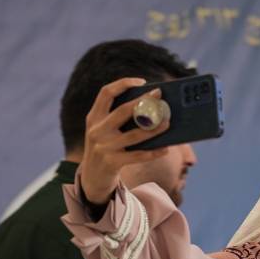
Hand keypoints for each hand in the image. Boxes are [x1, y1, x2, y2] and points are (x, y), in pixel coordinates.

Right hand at [77, 77, 170, 204]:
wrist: (92, 177)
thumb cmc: (105, 147)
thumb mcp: (103, 130)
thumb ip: (117, 118)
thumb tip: (150, 107)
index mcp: (94, 117)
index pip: (106, 93)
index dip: (123, 84)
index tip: (141, 82)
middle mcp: (97, 130)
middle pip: (122, 111)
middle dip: (143, 102)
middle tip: (159, 96)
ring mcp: (104, 147)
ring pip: (134, 135)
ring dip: (153, 129)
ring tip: (167, 123)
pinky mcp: (112, 162)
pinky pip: (138, 156)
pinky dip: (153, 153)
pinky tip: (165, 149)